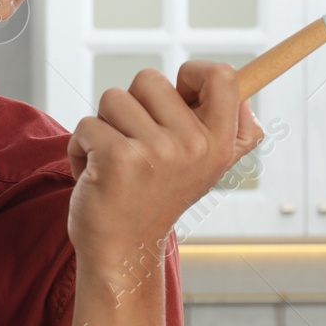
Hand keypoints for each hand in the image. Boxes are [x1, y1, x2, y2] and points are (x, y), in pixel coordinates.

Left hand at [65, 60, 263, 264]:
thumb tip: (245, 98)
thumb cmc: (155, 201)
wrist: (123, 252)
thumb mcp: (205, 170)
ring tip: (113, 162)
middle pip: (150, 78)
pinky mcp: (118, 158)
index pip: (223, 76)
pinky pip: (86, 124)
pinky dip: (79, 147)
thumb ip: (228, 134)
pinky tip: (92, 174)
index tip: (177, 94)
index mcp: (219, 144)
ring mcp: (157, 152)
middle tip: (134, 146)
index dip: (193, 73)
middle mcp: (194, 146)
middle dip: (129, 107)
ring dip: (103, 127)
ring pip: (112, 98)